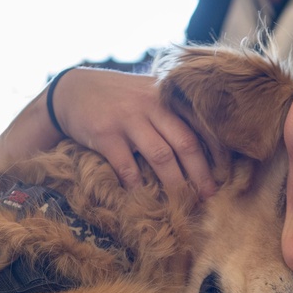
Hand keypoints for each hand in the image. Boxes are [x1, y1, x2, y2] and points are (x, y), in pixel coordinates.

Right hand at [52, 68, 216, 196]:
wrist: (70, 90)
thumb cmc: (117, 97)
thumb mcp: (146, 93)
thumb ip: (170, 110)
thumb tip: (203, 144)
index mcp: (166, 96)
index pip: (197, 125)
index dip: (212, 153)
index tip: (221, 175)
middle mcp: (151, 104)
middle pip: (185, 142)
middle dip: (200, 173)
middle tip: (208, 196)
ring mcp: (127, 118)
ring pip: (161, 156)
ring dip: (175, 183)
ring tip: (182, 202)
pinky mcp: (105, 133)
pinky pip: (126, 166)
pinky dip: (136, 185)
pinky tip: (143, 198)